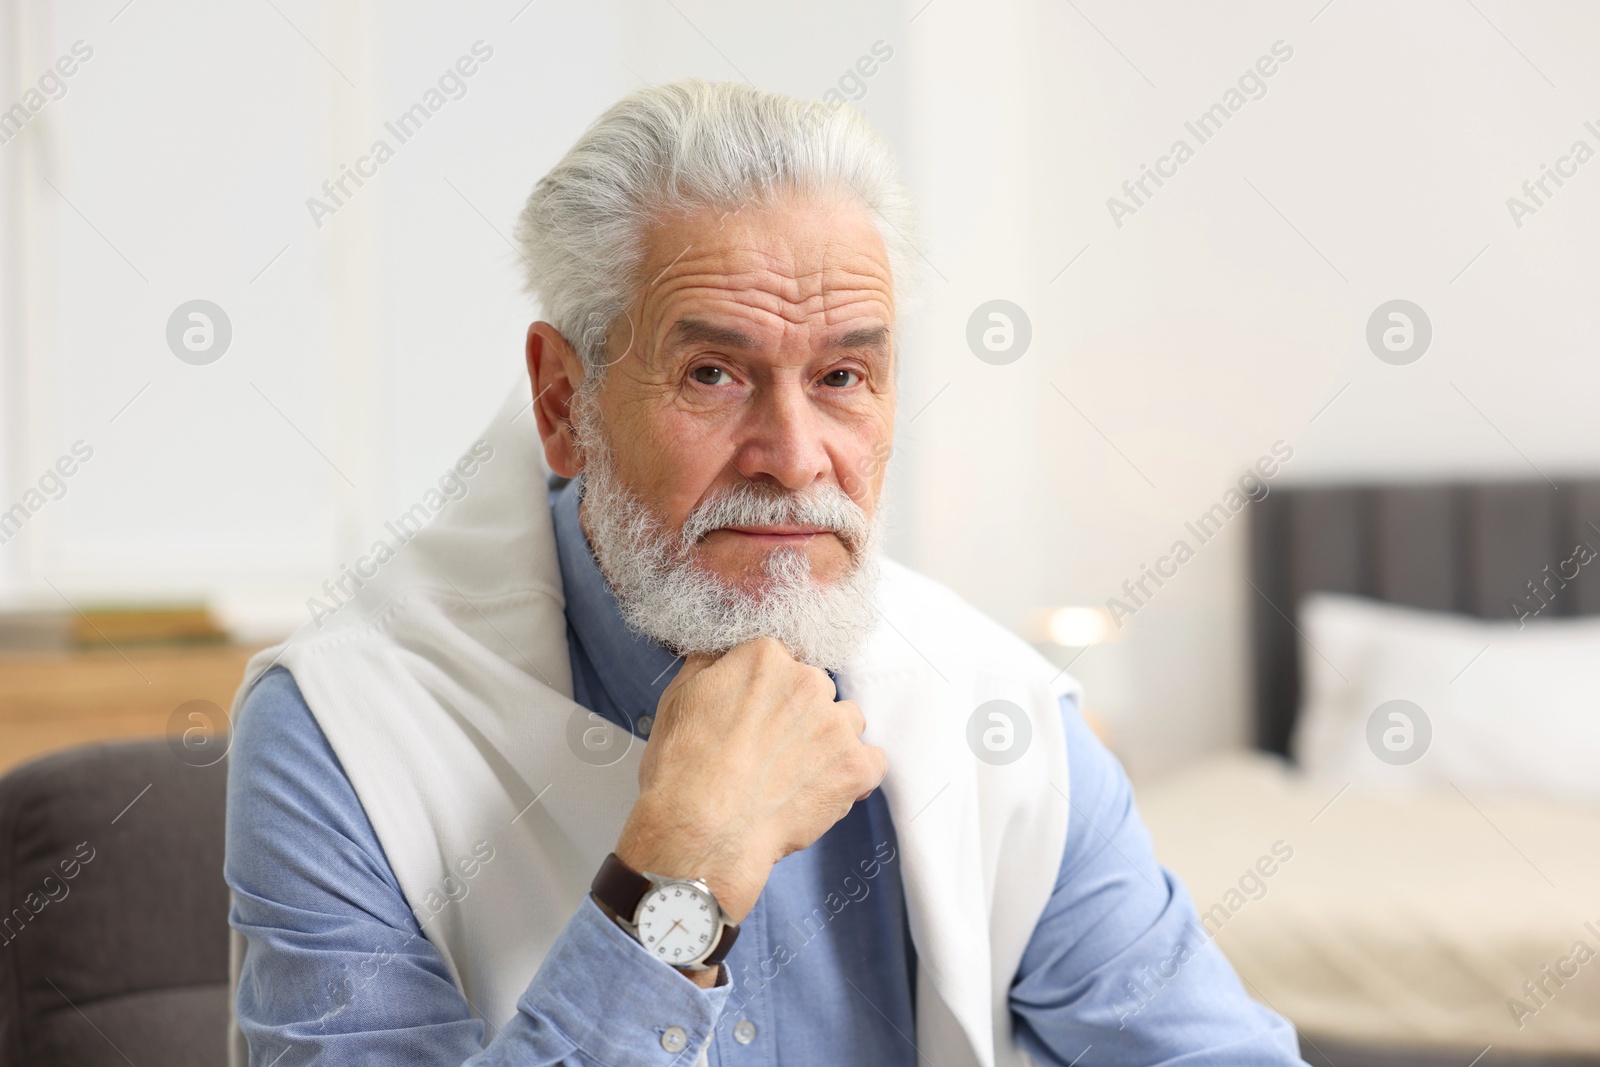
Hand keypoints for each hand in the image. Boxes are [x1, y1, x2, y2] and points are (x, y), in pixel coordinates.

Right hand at [613, 638, 887, 925]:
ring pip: (846, 722)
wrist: (703, 833)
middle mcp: (808, 682)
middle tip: (770, 750)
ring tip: (795, 774)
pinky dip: (854, 775)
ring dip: (829, 741)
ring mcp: (836, 725)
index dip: (767, 690)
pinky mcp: (855, 767)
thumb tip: (722, 653)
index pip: (781, 659)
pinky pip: (873, 761)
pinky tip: (823, 790)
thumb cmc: (683, 772)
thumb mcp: (678, 698)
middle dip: (798, 714)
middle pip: (816, 689)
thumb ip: (709, 663)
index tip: (757, 712)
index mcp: (766, 658)